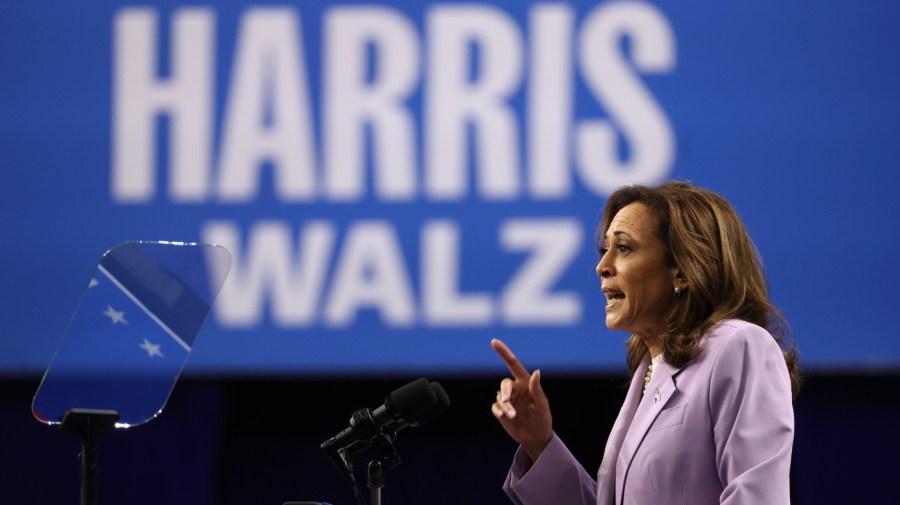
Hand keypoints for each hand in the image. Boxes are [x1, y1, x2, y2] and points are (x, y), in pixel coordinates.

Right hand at [490, 338, 552, 462]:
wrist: (536, 438)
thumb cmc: (542, 419)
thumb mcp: (542, 405)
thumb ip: (537, 389)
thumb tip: (536, 372)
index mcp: (525, 383)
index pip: (513, 364)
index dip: (503, 352)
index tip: (494, 341)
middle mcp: (515, 389)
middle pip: (504, 383)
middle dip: (505, 391)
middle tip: (508, 401)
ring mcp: (508, 400)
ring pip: (499, 397)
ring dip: (505, 406)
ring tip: (513, 416)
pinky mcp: (501, 411)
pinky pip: (495, 407)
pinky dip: (499, 411)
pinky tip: (506, 417)